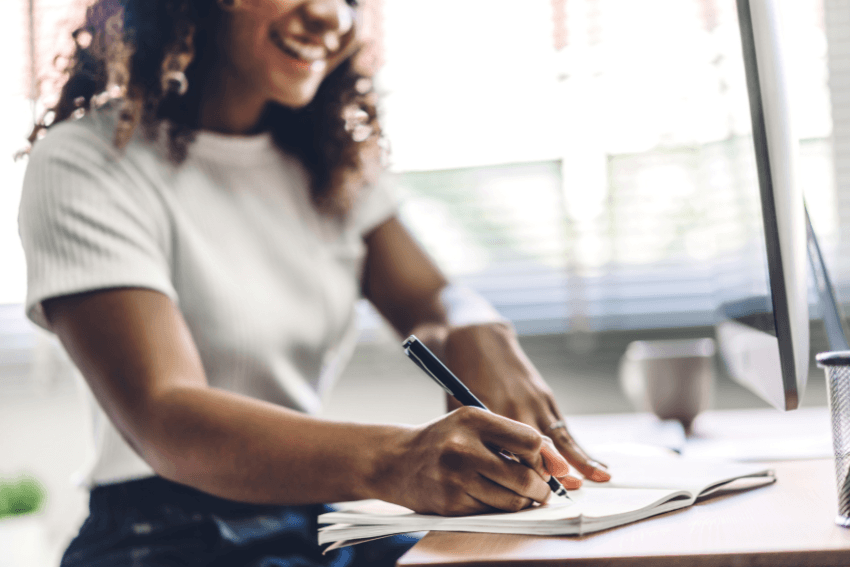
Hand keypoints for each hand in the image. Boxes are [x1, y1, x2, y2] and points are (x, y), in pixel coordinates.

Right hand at [378, 407, 554, 515]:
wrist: (396, 460)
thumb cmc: (445, 439)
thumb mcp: (475, 424)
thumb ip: (516, 438)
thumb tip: (561, 466)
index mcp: (473, 419)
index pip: (529, 441)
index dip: (542, 457)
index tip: (539, 463)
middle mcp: (462, 447)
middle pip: (525, 476)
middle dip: (540, 487)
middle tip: (539, 488)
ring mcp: (455, 477)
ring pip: (512, 500)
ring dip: (522, 501)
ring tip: (518, 493)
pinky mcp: (451, 503)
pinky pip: (493, 513)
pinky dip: (499, 508)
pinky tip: (490, 497)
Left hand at [442, 324, 610, 483]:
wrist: (477, 340)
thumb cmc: (461, 379)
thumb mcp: (459, 409)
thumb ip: (475, 438)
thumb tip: (488, 474)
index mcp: (492, 413)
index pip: (508, 452)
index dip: (521, 474)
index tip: (532, 493)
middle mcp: (516, 408)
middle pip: (538, 446)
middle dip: (554, 470)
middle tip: (569, 491)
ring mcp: (533, 401)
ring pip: (558, 435)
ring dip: (578, 458)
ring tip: (598, 476)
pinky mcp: (544, 396)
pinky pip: (563, 426)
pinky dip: (577, 446)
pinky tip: (593, 461)